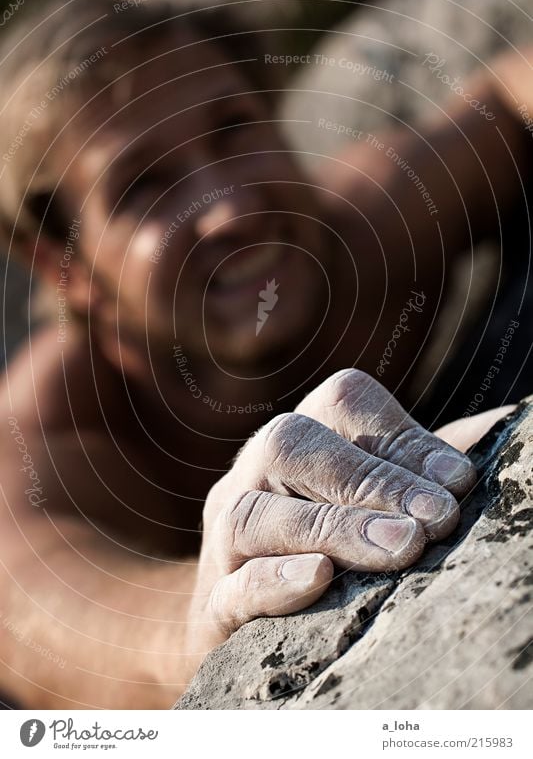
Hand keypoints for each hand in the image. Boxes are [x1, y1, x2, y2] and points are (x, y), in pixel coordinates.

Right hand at [186, 369, 475, 655]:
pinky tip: (320, 578)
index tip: (457, 481)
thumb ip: (429, 469)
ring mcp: (226, 540)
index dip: (400, 436)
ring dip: (332, 526)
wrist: (251, 620)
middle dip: (367, 478)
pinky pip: (233, 585)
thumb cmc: (341, 550)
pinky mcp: (215, 605)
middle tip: (436, 519)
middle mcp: (253, 476)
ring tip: (400, 548)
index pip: (340, 402)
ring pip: (254, 513)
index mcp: (300, 441)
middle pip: (289, 445)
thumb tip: (500, 437)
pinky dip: (276, 579)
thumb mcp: (383, 499)